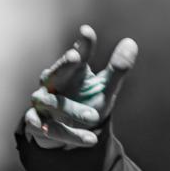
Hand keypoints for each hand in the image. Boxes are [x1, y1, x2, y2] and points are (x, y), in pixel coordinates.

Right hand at [23, 25, 138, 149]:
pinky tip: (90, 139)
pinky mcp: (38, 124)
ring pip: (52, 104)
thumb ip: (117, 68)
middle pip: (55, 72)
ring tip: (94, 117)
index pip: (77, 55)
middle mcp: (53, 84)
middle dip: (63, 65)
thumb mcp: (105, 88)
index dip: (82, 45)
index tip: (87, 31)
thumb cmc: (86, 103)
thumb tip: (131, 42)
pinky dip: (67, 134)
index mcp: (72, 71)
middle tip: (74, 57)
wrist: (69, 131)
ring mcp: (43, 104)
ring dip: (71, 110)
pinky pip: (50, 129)